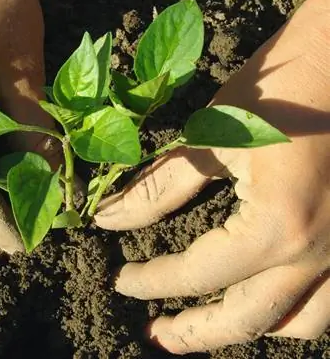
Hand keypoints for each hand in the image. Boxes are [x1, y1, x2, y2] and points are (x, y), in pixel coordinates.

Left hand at [95, 0, 329, 352]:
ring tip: (206, 321)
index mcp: (278, 226)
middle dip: (193, 333)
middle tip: (155, 335)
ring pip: (298, 322)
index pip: (197, 274)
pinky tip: (263, 296)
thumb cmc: (281, 84)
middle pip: (247, 320)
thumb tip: (109, 220)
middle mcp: (322, 253)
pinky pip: (329, 300)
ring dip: (246, 328)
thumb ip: (158, 188)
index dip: (151, 282)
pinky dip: (290, 311)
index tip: (123, 281)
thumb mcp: (211, 137)